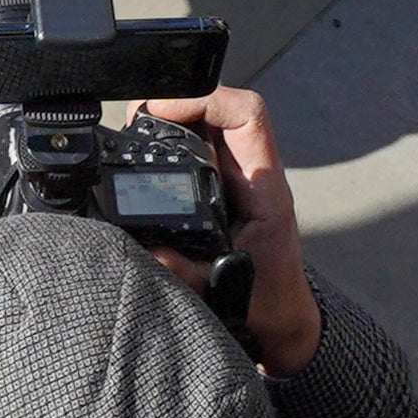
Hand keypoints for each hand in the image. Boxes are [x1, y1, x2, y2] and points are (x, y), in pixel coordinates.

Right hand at [134, 85, 321, 372]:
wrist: (282, 317)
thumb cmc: (266, 301)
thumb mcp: (227, 291)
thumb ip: (189, 274)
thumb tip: (151, 252)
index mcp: (263, 188)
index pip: (246, 115)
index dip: (203, 100)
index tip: (160, 111)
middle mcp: (253, 172)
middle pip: (220, 108)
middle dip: (176, 104)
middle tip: (135, 122)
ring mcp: (238, 175)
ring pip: (210, 123)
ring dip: (175, 119)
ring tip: (136, 132)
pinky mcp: (222, 185)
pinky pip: (201, 145)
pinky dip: (175, 139)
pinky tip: (148, 152)